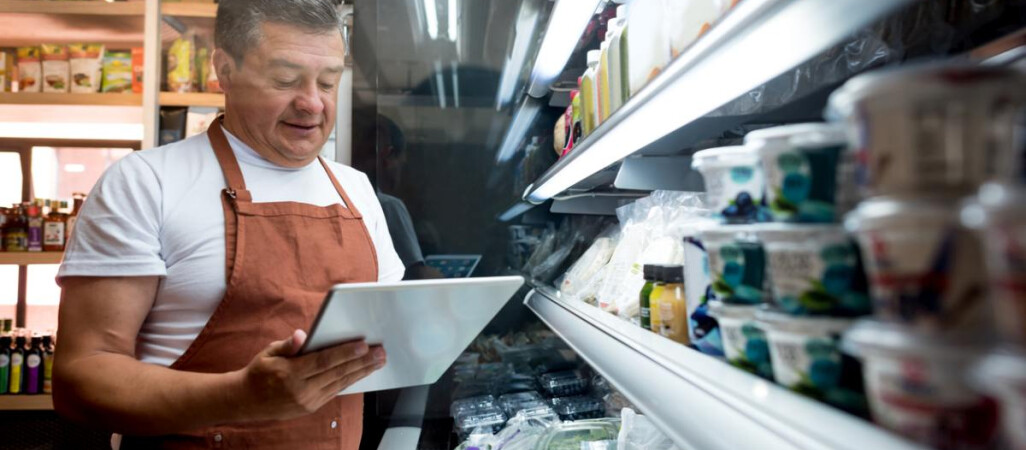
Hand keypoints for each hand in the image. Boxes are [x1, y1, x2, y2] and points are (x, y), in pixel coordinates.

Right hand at [232, 330, 385, 421]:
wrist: (246, 401)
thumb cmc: (259, 371)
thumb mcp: (268, 353)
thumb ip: (287, 345)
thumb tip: (301, 335)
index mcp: (290, 374)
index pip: (323, 361)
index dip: (345, 353)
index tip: (364, 345)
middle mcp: (301, 390)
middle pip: (337, 373)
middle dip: (361, 362)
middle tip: (381, 352)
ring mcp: (307, 401)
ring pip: (340, 384)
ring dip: (361, 372)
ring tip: (378, 362)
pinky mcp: (311, 407)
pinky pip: (335, 391)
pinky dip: (350, 380)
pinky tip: (362, 372)